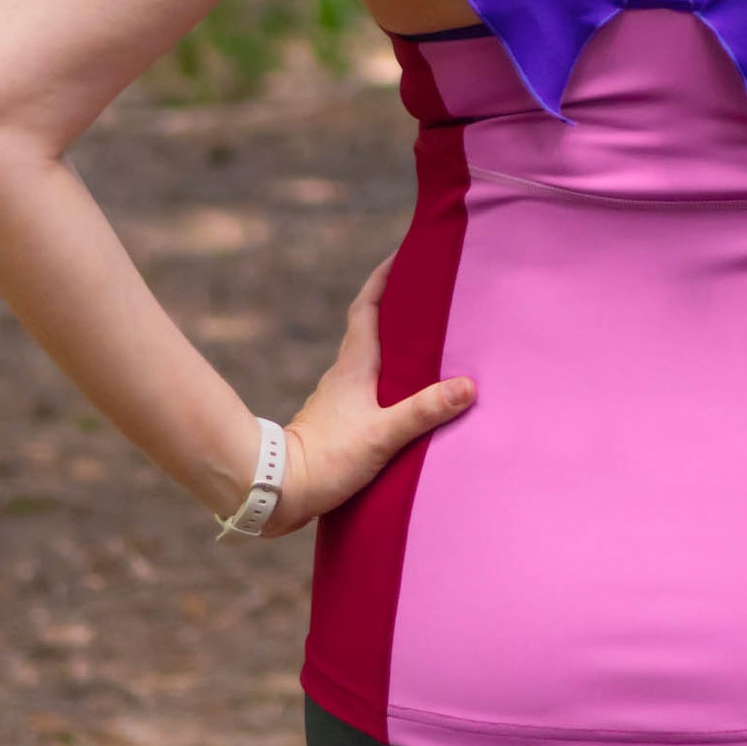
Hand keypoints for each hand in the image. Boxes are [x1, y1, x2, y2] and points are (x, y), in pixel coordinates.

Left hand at [256, 249, 475, 540]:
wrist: (277, 491)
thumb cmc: (326, 458)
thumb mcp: (382, 434)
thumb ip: (424, 411)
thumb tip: (468, 385)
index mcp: (354, 364)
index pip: (367, 306)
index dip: (384, 278)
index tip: (404, 254)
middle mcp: (344, 373)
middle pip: (371, 328)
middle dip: (398, 308)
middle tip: (430, 295)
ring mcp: (339, 398)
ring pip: (370, 359)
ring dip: (395, 346)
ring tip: (429, 345)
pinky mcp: (338, 422)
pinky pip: (368, 387)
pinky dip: (388, 380)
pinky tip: (406, 397)